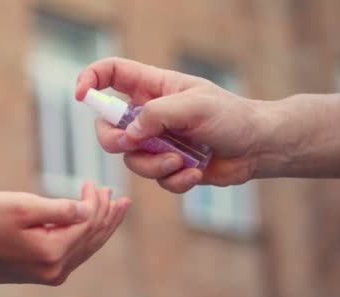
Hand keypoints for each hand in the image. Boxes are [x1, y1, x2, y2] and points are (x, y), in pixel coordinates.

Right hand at [0, 182, 130, 285]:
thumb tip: (88, 210)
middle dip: (106, 216)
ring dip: (100, 227)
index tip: (93, 182)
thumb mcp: (23, 206)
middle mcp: (54, 270)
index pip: (87, 224)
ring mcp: (49, 274)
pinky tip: (89, 226)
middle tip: (118, 197)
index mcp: (51, 253)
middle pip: (91, 239)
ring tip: (113, 209)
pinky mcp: (42, 272)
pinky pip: (73, 254)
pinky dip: (84, 237)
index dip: (95, 202)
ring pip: (85, 248)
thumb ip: (60, 210)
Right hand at [76, 57, 273, 192]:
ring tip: (183, 163)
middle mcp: (148, 114)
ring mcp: (155, 141)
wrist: (257, 147)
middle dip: (117, 140)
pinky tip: (195, 173)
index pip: (110, 74)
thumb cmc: (231, 116)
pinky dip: (174, 180)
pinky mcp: (166, 166)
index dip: (90, 80)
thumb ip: (157, 115)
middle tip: (135, 143)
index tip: (82, 96)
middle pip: (108, 127)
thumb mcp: (195, 106)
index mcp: (152, 87)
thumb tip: (129, 135)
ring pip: (130, 159)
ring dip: (155, 165)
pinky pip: (154, 178)